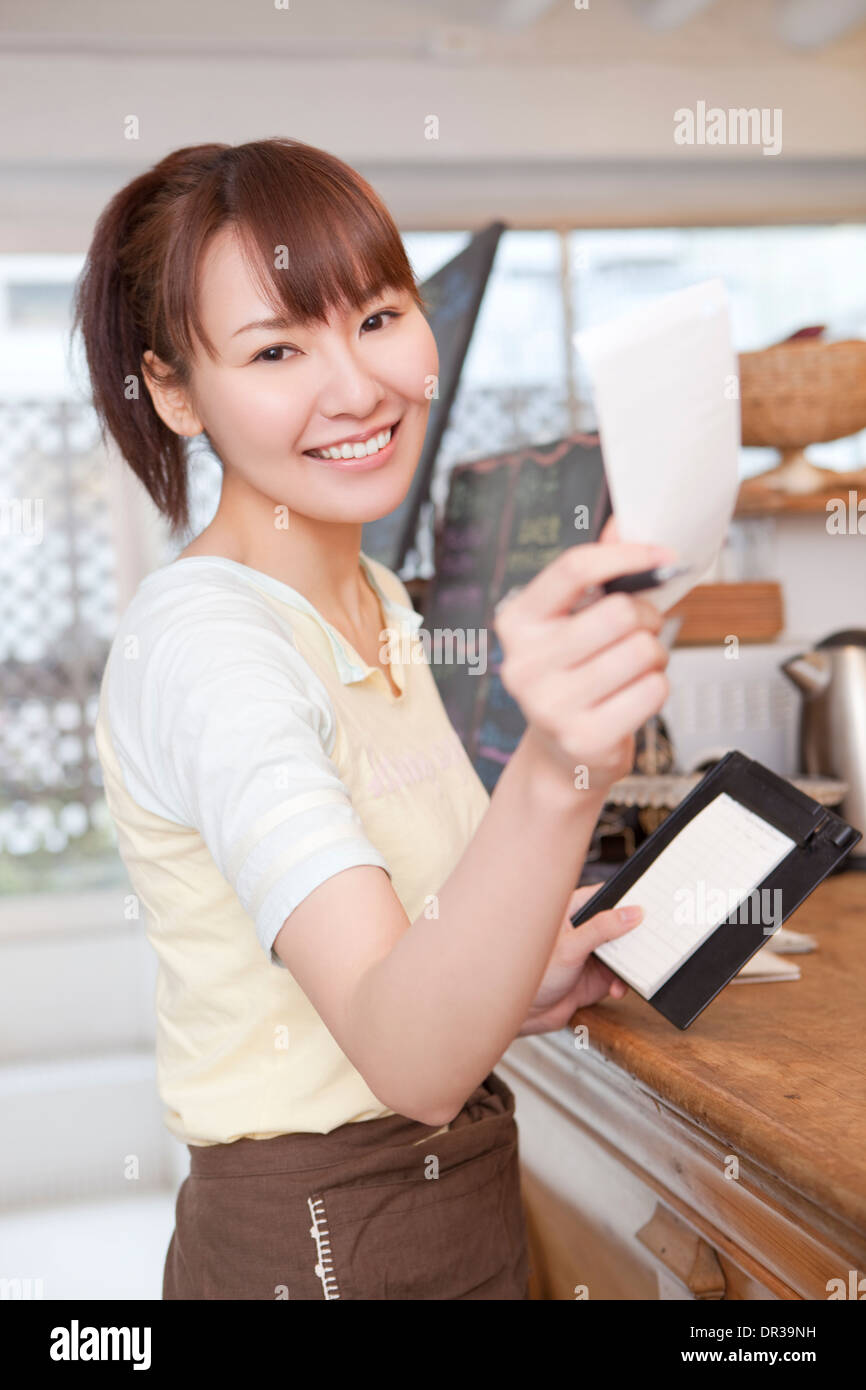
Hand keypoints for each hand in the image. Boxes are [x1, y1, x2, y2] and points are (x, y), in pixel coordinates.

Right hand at [494, 515, 675, 792]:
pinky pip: (654, 690)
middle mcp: (524, 663)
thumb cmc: (573, 675)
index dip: (625, 555)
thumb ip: (598, 572)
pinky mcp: (584, 738)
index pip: (573, 568)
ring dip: (654, 657)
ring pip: (643, 651)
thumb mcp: (573, 620)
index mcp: (517, 621)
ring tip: (633, 669)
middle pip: (620, 612)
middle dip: (647, 618)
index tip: (663, 555)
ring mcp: (550, 705)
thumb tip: (626, 521)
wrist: (562, 754)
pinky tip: (633, 697)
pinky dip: (657, 688)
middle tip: (641, 631)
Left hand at [517, 884, 642, 1036]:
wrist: (527, 1013)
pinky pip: (621, 975)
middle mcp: (585, 931)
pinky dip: (623, 982)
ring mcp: (592, 954)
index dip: (628, 899)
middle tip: (650, 939)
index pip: (607, 896)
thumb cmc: (532, 973)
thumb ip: (602, 929)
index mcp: (573, 911)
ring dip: (630, 963)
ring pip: (624, 952)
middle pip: (620, 925)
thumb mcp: (571, 947)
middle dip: (634, 935)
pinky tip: (616, 989)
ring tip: (629, 970)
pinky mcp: (598, 977)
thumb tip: (631, 913)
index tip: (649, 903)